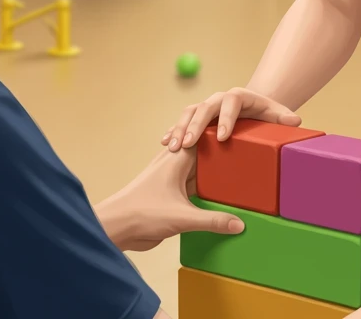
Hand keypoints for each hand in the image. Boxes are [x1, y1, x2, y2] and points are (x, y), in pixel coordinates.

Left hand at [95, 144, 244, 252]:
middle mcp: (174, 161)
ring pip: (197, 168)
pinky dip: (204, 185)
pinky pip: (192, 183)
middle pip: (204, 151)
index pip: (205, 135)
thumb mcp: (183, 217)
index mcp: (178, 156)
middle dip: (222, 152)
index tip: (244, 131)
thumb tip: (240, 224)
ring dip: (212, 170)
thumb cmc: (142, 212)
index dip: (223, 131)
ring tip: (236, 172)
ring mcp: (170, 176)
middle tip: (246, 154)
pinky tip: (217, 193)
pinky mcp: (168, 192)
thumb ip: (212, 220)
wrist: (114, 228)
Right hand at [162, 86, 301, 150]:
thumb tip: (296, 121)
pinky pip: (181, 122)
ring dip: (179, 128)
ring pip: (188, 112)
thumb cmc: (264, 114)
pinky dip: (173, 131)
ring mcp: (205, 107)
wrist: (252, 109)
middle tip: (187, 144)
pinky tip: (165, 143)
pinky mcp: (195, 117)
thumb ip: (284, 117)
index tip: (223, 137)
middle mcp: (219, 98)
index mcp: (239, 96)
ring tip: (172, 147)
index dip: (226, 117)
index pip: (231, 102)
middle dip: (195, 125)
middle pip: (205, 107)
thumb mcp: (275, 114)